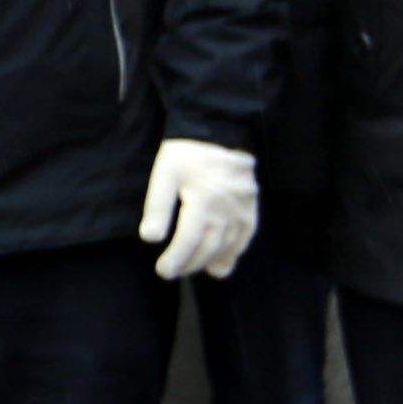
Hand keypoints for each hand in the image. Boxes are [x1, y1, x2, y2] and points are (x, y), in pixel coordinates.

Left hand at [141, 138, 261, 281]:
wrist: (220, 131)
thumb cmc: (188, 152)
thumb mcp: (164, 174)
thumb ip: (157, 207)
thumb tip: (150, 239)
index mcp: (204, 200)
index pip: (189, 241)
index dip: (176, 259)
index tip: (163, 270)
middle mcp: (227, 209)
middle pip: (208, 248)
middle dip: (188, 264)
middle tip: (171, 272)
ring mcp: (243, 210)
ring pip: (227, 247)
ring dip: (207, 262)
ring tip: (189, 268)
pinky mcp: (251, 208)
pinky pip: (245, 239)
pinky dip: (233, 254)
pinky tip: (219, 265)